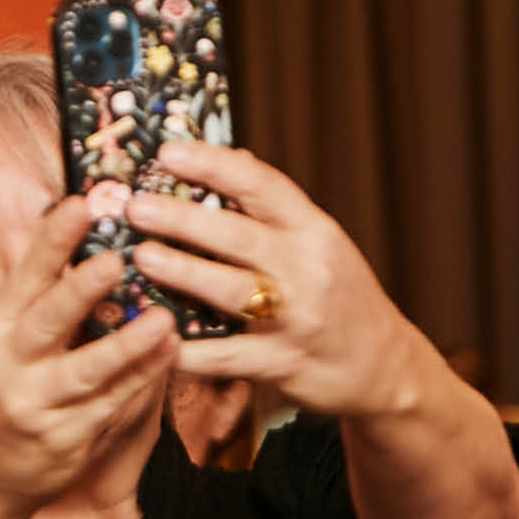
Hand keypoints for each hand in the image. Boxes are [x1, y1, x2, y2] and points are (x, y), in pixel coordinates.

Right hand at [0, 198, 176, 515]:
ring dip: (126, 346)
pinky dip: (142, 379)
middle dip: (79, 292)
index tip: (79, 204)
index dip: (52, 241)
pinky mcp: (67, 439)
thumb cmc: (13, 384)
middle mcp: (9, 365)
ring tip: (162, 319)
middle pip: (46, 322)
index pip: (26, 277)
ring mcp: (36, 405)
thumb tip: (79, 223)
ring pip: (86, 371)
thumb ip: (41, 291)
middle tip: (113, 261)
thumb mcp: (10, 336)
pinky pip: (112, 404)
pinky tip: (169, 355)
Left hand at [126, 140, 434, 417]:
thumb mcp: (320, 244)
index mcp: (315, 230)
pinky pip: (224, 356)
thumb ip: (278, 209)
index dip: (213, 165)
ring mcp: (296, 318)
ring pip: (231, 291)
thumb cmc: (340, 297)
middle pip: (239, 236)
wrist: (382, 366)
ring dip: (182, 272)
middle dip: (182, 219)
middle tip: (136, 207)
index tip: (168, 153)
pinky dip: (187, 349)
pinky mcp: (281, 364)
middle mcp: (309, 269)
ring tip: (141, 257)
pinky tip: (154, 334)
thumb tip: (235, 159)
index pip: (262, 185)